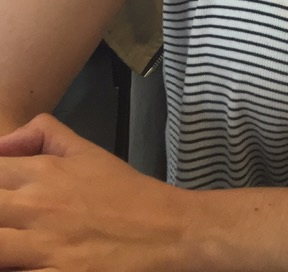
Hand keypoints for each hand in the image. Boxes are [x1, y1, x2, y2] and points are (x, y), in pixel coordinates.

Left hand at [0, 115, 188, 270]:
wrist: (167, 230)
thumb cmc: (125, 193)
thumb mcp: (86, 150)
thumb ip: (42, 133)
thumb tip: (2, 143)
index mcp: (42, 173)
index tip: (4, 195)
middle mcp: (36, 208)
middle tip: (10, 221)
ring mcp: (44, 248)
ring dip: (0, 247)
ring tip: (14, 246)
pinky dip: (16, 269)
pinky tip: (24, 264)